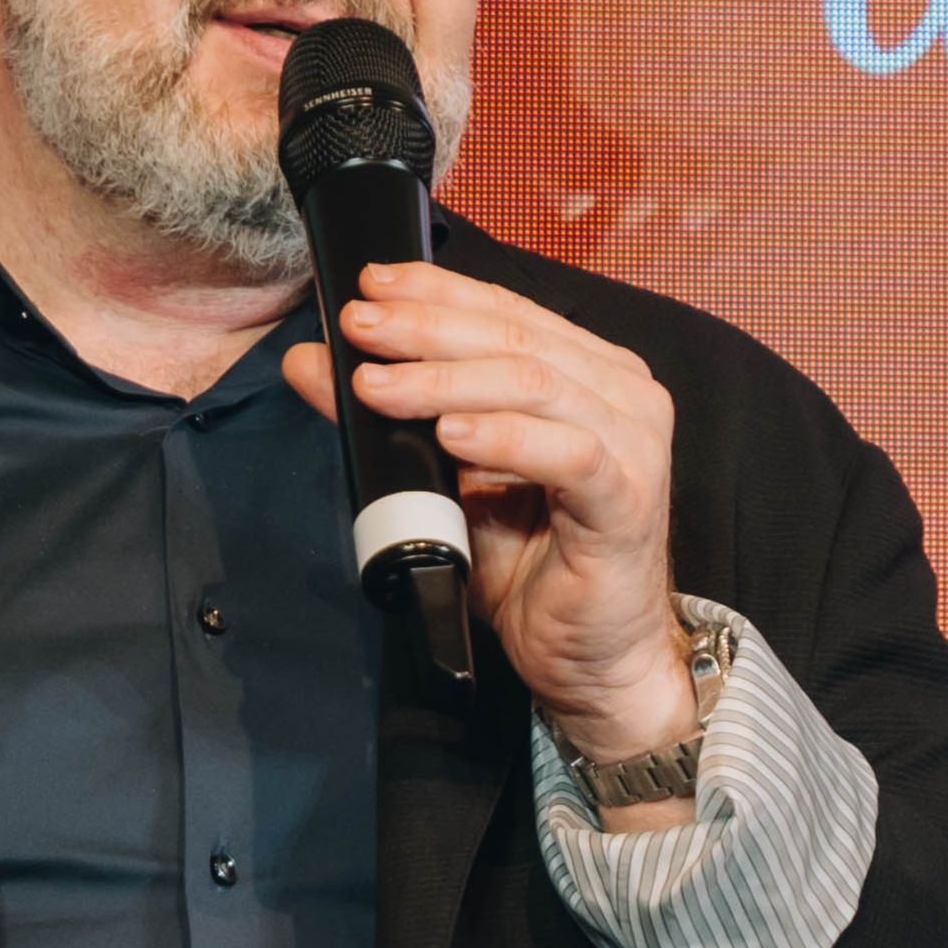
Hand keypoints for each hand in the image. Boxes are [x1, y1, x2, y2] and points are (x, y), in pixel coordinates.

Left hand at [286, 265, 687, 758]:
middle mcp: (622, 394)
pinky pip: (567, 451)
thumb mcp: (445, 482)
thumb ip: (389, 415)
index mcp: (589, 373)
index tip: (368, 286)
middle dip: (426, 329)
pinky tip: (450, 434)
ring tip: (377, 386)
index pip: (507, 311)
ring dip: (445, 380)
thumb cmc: (533, 570)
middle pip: (515, 338)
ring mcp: (634, 443)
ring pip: (534, 383)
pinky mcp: (629, 498)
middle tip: (359, 329)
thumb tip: (312, 361)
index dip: (436, 292)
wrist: (592, 662)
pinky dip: (504, 437)